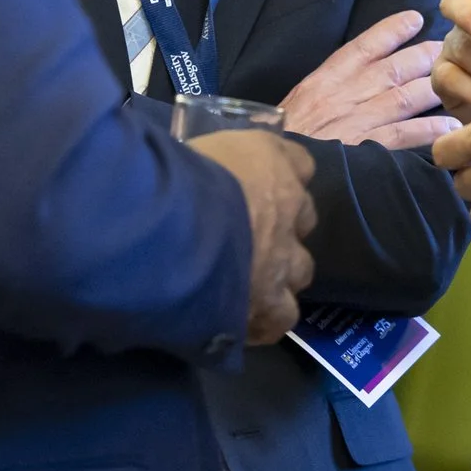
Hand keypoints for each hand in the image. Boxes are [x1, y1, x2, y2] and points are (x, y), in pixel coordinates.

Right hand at [190, 129, 317, 344]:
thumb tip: (191, 171)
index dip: (279, 175)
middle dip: (279, 227)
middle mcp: (288, 207)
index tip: (257, 186)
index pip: (297, 161)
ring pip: (299, 269)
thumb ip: (205, 163)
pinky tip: (239, 319)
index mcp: (268, 159)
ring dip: (277, 272)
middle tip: (245, 235)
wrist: (169, 227)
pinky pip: (281, 316)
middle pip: (302, 218)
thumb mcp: (187, 151)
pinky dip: (263, 318)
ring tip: (243, 280)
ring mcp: (286, 258)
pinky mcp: (272, 304)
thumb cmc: (171, 174)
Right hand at [278, 11, 458, 149]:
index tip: (414, 19)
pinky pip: (406, 136)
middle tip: (449, 47)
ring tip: (458, 79)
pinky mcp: (367, 149)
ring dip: (433, 87)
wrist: (269, 168)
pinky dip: (429, 129)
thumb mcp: (295, 104)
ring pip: (404, 97)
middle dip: (423, 56)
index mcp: (323, 81)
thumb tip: (347, 82)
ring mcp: (358, 122)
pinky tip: (450, 125)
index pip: (362, 47)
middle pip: (391, 69)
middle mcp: (345, 95)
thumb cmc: (281, 139)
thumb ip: (322, 92)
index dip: (391, 31)